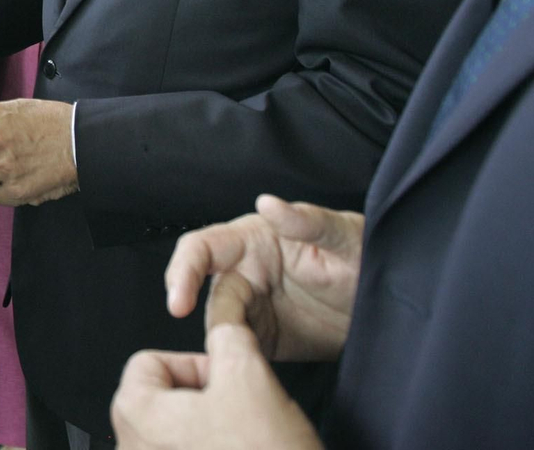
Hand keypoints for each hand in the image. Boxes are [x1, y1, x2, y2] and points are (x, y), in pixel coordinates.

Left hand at [110, 324, 322, 449]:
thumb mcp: (249, 376)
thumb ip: (228, 336)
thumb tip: (225, 324)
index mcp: (134, 413)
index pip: (150, 362)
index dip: (196, 364)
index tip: (227, 382)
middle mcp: (130, 447)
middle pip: (162, 399)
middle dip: (206, 398)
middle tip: (242, 412)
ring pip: (178, 432)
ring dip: (213, 428)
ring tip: (246, 439)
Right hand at [166, 195, 362, 361]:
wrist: (393, 304)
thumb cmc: (367, 256)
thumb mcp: (344, 236)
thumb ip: (306, 220)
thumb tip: (267, 203)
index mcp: (252, 239)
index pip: (201, 249)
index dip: (183, 272)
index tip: (178, 303)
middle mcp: (244, 271)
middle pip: (204, 293)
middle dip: (208, 321)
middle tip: (224, 346)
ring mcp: (252, 306)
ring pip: (219, 325)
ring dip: (225, 343)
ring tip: (249, 360)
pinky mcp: (264, 337)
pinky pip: (238, 349)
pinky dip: (237, 361)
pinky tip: (251, 370)